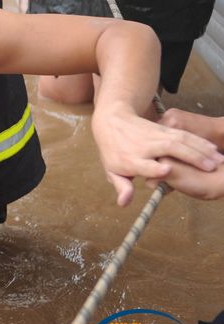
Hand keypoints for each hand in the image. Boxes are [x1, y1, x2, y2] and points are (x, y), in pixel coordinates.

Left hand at [91, 107, 223, 205]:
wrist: (112, 120)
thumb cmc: (113, 151)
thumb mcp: (112, 170)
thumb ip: (122, 186)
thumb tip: (124, 204)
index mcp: (130, 159)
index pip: (144, 165)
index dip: (154, 168)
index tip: (166, 170)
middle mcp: (145, 146)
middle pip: (169, 149)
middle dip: (190, 156)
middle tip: (210, 167)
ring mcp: (155, 135)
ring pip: (180, 140)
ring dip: (200, 149)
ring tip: (218, 159)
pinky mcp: (163, 128)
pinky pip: (183, 134)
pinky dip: (199, 140)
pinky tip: (212, 146)